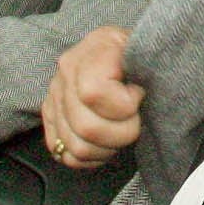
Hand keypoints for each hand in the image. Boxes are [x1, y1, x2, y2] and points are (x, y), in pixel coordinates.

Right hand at [42, 25, 142, 168]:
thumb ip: (149, 66)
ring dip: (107, 148)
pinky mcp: (50, 117)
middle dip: (121, 133)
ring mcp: (55, 95)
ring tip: (122, 131)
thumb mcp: (153, 53)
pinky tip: (106, 142)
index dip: (123, 105)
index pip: (93, 92)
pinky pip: (65, 155)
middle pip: (86, 127)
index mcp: (96, 47)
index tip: (139, 95)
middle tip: (135, 120)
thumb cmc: (148, 60)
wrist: (133, 60)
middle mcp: (68, 70)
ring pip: (76, 147)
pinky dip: (91, 157)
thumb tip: (140, 92)